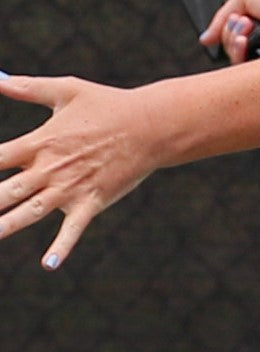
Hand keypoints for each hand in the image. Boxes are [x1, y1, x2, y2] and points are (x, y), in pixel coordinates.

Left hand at [0, 76, 156, 269]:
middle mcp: (50, 169)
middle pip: (5, 192)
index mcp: (40, 142)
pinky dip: (62, 247)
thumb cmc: (108, 105)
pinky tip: (49, 264)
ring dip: (4, 227)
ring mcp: (71, 188)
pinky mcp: (92, 202)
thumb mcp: (67, 90)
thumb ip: (28, 87)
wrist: (152, 125)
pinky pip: (73, 229)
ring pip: (29, 214)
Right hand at [200, 0, 259, 62]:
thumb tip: (207, 38)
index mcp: (259, 28)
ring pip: (232, 64)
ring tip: (250, 29)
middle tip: (244, 23)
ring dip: (234, 42)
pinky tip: (250, 43)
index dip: (227, 28)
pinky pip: (243, 75)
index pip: (229, 38)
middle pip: (227, 51)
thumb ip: (222, 15)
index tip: (237, 18)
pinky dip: (241, 56)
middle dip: (229, 34)